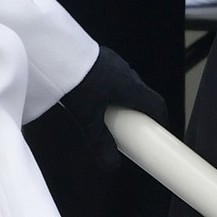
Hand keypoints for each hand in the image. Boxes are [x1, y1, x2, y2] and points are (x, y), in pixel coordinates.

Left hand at [61, 46, 169, 169]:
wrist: (56, 50)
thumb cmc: (74, 81)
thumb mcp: (87, 117)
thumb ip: (100, 142)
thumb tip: (112, 166)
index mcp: (130, 87)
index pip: (156, 104)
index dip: (160, 119)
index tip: (160, 131)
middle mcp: (126, 72)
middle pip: (141, 93)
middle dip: (140, 110)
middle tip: (133, 126)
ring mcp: (113, 61)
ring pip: (126, 81)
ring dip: (124, 96)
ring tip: (112, 111)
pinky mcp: (98, 55)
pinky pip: (111, 72)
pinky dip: (110, 84)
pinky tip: (95, 92)